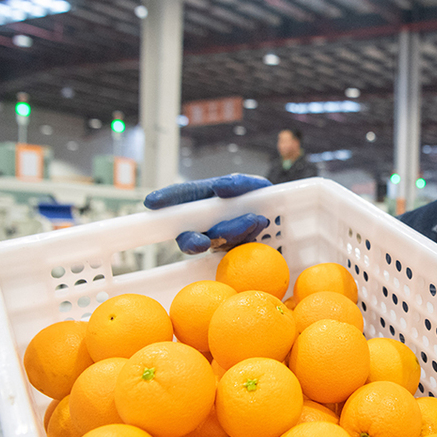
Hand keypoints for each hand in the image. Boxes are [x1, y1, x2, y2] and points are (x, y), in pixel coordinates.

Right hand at [143, 173, 271, 253]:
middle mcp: (206, 222)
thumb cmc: (263, 199)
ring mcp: (219, 240)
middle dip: (191, 240)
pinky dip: (248, 236)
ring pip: (214, 243)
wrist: (284, 221)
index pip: (181, 197)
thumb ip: (238, 183)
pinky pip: (235, 250)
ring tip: (255, 219)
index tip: (152, 202)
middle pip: (187, 235)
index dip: (166, 199)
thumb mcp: (255, 185)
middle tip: (202, 242)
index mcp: (205, 199)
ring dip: (233, 231)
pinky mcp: (234, 253)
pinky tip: (261, 225)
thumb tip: (218, 188)